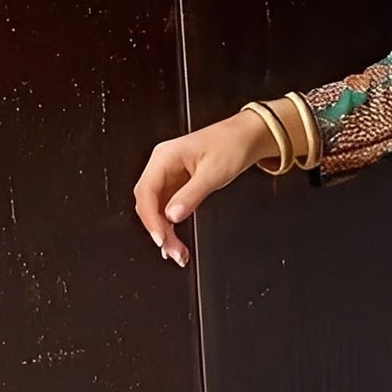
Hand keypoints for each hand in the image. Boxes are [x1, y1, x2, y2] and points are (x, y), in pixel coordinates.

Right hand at [131, 108, 278, 265]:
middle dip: (158, 230)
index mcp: (164, 157)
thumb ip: (191, 196)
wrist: (245, 138)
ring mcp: (169, 176)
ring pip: (157, 209)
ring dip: (165, 232)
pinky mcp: (178, 186)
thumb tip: (173, 216)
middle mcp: (162, 166)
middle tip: (173, 251)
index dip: (150, 218)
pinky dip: (171, 226)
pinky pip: (168, 209)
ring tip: (177, 253)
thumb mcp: (213, 173)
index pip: (146, 192)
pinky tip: (176, 241)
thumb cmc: (230, 145)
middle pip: (148, 203)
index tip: (160, 238)